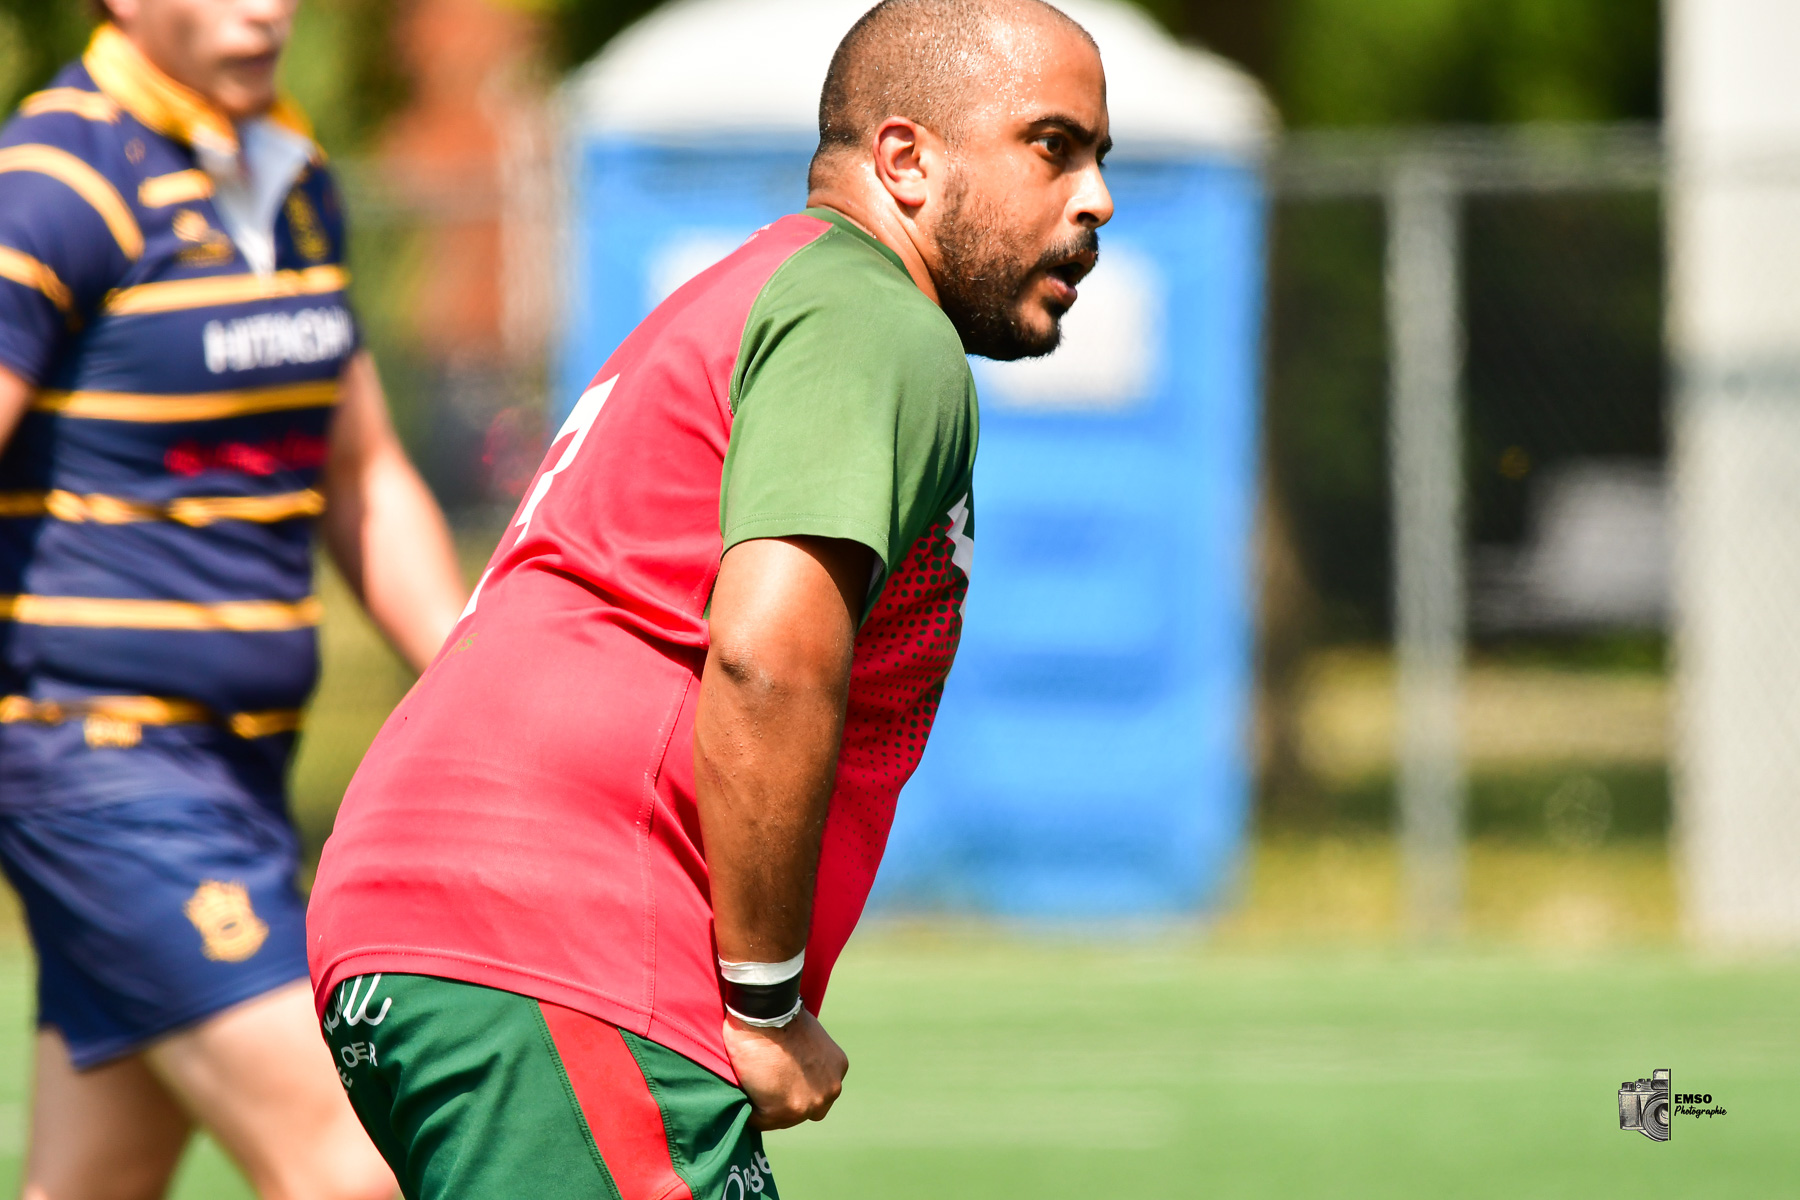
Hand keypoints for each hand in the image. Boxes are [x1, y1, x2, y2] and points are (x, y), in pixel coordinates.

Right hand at [723, 1008, 847, 1129]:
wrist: (766, 1012)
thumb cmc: (780, 1014)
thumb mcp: (809, 1036)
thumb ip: (807, 1058)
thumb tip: (792, 1068)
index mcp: (838, 1067)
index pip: (816, 1089)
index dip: (794, 1086)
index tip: (778, 1078)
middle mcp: (830, 1090)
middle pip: (805, 1107)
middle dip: (785, 1099)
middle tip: (763, 1086)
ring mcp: (807, 1104)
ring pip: (784, 1118)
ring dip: (767, 1107)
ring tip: (750, 1089)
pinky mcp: (781, 1112)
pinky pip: (760, 1120)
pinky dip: (749, 1111)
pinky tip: (741, 1093)